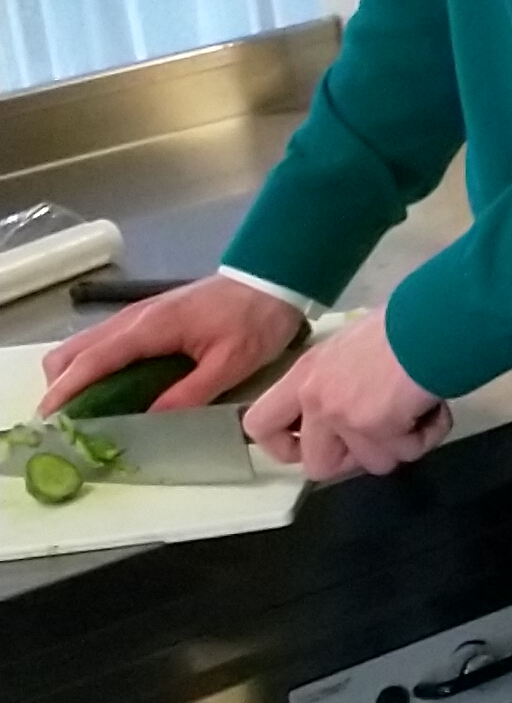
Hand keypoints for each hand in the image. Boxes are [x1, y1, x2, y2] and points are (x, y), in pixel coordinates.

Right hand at [35, 272, 307, 414]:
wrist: (272, 279)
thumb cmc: (256, 320)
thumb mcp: (231, 363)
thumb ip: (190, 393)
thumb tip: (150, 420)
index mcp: (149, 329)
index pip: (91, 362)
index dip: (65, 392)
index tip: (47, 419)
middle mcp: (132, 319)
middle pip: (72, 352)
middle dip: (62, 387)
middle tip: (72, 422)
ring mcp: (136, 316)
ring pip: (84, 346)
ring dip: (75, 378)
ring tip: (88, 414)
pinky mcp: (147, 318)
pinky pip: (105, 344)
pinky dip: (93, 368)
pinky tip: (111, 392)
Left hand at [238, 311, 452, 481]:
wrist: (433, 321)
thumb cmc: (402, 324)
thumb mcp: (350, 348)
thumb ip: (336, 380)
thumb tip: (354, 402)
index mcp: (303, 376)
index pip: (260, 426)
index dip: (285, 447)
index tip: (313, 444)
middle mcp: (315, 400)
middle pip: (317, 466)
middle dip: (355, 460)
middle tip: (381, 436)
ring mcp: (344, 417)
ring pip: (373, 464)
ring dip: (401, 444)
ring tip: (419, 411)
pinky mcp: (377, 429)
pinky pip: (407, 452)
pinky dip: (428, 435)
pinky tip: (436, 407)